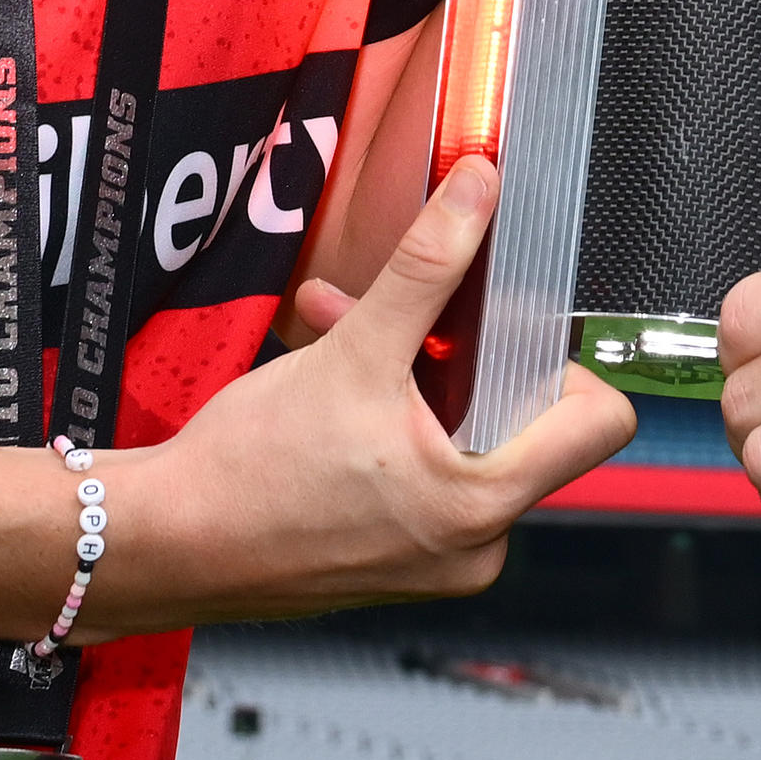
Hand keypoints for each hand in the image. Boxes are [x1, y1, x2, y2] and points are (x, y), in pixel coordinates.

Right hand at [93, 157, 630, 628]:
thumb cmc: (246, 474)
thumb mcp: (351, 352)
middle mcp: (473, 550)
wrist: (162, 545)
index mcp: (482, 505)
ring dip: (406, 379)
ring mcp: (432, 563)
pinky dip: (386, 423)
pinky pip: (420, 475)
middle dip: (454, 358)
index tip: (510, 328)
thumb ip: (426, 268)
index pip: (599, 424)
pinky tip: (325, 384)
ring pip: (458, 440)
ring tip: (338, 338)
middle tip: (396, 325)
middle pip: (517, 424)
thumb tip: (477, 196)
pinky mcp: (393, 563)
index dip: (563, 360)